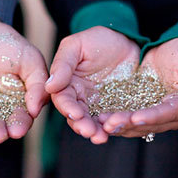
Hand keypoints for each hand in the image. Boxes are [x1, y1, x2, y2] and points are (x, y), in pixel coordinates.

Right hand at [45, 26, 141, 143]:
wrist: (128, 40)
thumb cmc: (99, 39)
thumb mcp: (77, 45)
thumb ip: (63, 64)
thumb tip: (49, 86)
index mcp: (66, 84)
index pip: (63, 99)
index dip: (68, 108)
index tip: (76, 114)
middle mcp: (79, 98)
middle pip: (76, 116)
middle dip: (81, 125)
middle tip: (89, 132)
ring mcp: (97, 105)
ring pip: (92, 122)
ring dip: (95, 131)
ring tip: (101, 137)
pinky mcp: (114, 109)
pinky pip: (111, 120)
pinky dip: (112, 127)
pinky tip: (115, 130)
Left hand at [100, 37, 177, 137]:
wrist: (174, 50)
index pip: (166, 114)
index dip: (151, 117)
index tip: (136, 117)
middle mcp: (167, 117)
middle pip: (147, 124)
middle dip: (128, 124)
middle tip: (109, 124)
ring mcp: (152, 115)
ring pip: (134, 124)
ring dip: (117, 124)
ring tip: (100, 122)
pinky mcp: (138, 108)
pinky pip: (125, 116)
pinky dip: (112, 118)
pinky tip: (97, 117)